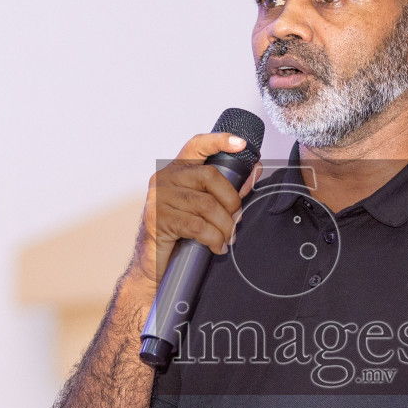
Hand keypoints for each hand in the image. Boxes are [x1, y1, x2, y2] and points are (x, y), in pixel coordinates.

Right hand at [128, 132, 261, 285]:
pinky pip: (196, 225)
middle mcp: (165, 179)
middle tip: (236, 221)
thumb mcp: (203, 210)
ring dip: (224, 225)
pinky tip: (217, 247)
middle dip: (231, 201)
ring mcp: (158, 198)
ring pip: (206, 204)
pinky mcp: (157, 219)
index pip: (197, 145)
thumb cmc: (180, 237)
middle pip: (210, 176)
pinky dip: (213, 238)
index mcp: (176, 171)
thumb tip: (253, 174)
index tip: (240, 144)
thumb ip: (224, 191)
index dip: (219, 141)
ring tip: (227, 239)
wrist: (153, 267)